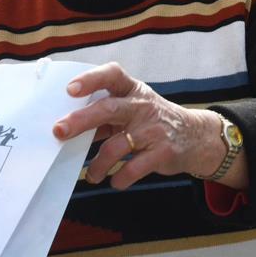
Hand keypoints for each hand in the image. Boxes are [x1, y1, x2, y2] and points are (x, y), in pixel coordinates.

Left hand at [52, 62, 243, 190]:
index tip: (70, 89)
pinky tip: (115, 182)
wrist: (196, 136)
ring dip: (98, 164)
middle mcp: (142, 105)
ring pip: (116, 146)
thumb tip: (67, 126)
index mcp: (132, 89)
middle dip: (80, 121)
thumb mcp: (132, 108)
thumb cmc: (151, 120)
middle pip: (108, 110)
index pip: (112, 75)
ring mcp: (153, 129)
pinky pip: (133, 168)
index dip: (91, 79)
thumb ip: (104, 113)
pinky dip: (120, 178)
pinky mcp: (162, 152)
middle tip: (59, 132)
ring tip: (92, 175)